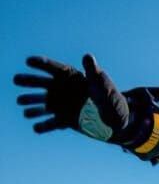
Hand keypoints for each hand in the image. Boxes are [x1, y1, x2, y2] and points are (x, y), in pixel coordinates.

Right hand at [14, 55, 143, 142]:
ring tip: (21, 103)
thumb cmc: (111, 98)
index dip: (41, 63)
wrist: (116, 120)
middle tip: (16, 80)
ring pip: (41, 104)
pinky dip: (43, 126)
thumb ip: (93, 72)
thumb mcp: (102, 84)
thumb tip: (88, 56)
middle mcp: (62, 90)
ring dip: (31, 103)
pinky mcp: (63, 120)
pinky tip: (37, 128)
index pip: (54, 68)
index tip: (28, 61)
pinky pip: (50, 124)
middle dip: (28, 81)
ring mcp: (61, 105)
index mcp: (72, 78)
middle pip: (41, 84)